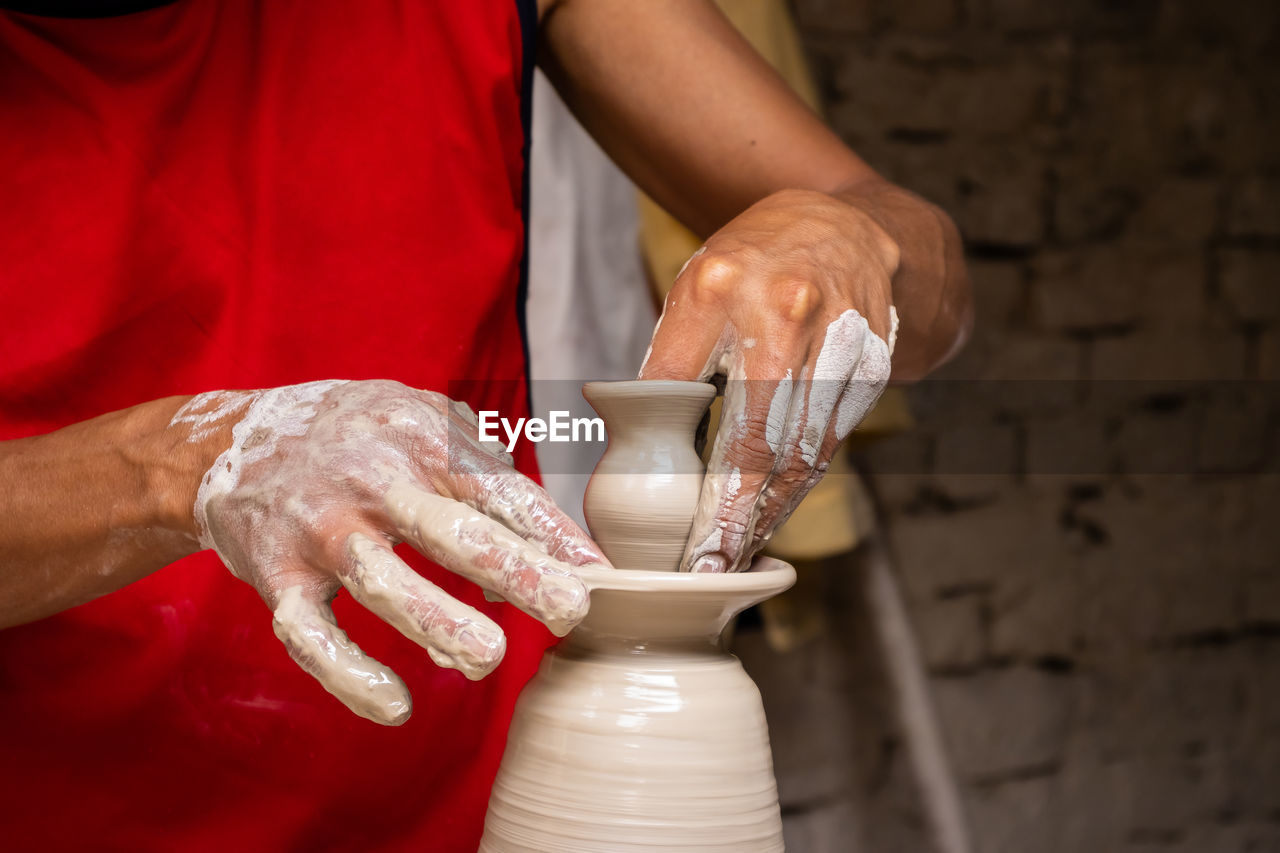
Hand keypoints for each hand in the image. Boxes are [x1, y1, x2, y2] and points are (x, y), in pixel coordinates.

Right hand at [174, 379, 606, 724]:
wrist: (233, 439)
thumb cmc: (360, 436)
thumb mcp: (423, 424)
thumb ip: (482, 482)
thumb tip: (534, 560)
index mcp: (420, 439)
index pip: (498, 488)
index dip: (551, 532)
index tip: (599, 574)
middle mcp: (371, 481)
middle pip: (449, 530)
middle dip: (515, 570)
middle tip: (571, 610)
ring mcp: (322, 529)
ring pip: (382, 581)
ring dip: (436, 620)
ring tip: (490, 657)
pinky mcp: (275, 575)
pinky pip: (310, 633)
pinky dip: (348, 674)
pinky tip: (396, 706)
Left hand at [640, 188, 898, 572]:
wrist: (844, 227)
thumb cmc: (752, 265)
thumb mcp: (692, 292)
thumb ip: (668, 363)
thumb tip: (636, 443)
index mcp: (722, 287)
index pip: (693, 398)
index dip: (693, 478)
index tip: (683, 536)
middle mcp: (788, 312)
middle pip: (763, 439)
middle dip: (735, 516)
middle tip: (711, 567)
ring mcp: (840, 338)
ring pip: (804, 451)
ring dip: (769, 512)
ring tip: (736, 555)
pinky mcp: (873, 365)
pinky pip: (831, 442)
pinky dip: (799, 486)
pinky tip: (771, 515)